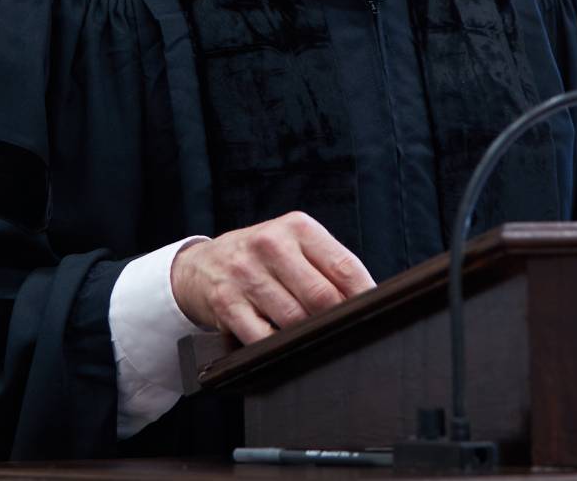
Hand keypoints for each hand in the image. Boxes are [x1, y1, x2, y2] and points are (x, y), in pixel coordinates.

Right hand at [170, 211, 374, 343]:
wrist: (202, 265)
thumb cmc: (262, 259)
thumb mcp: (294, 246)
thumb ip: (328, 267)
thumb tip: (369, 301)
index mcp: (297, 228)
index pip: (344, 266)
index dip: (365, 296)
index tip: (374, 315)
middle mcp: (270, 244)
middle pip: (321, 296)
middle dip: (336, 320)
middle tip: (346, 335)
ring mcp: (245, 273)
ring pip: (293, 320)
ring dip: (308, 336)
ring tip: (315, 342)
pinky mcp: (226, 303)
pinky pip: (262, 337)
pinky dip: (278, 348)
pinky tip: (284, 347)